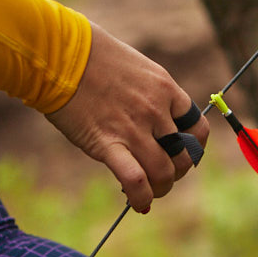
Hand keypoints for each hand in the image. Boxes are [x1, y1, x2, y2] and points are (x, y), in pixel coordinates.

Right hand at [46, 23, 209, 212]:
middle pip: (184, 157)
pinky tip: (138, 203)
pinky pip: (136, 181)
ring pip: (164, 173)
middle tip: (162, 174)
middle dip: (176, 172)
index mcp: (166, 90)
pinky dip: (141, 197)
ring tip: (151, 192)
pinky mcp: (108, 144)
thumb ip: (150, 95)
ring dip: (161, 189)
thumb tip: (154, 120)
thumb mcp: (136, 68)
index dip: (194, 148)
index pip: (198, 129)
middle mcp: (156, 111)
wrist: (58, 53)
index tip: (182, 154)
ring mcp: (134, 129)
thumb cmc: (91, 56)